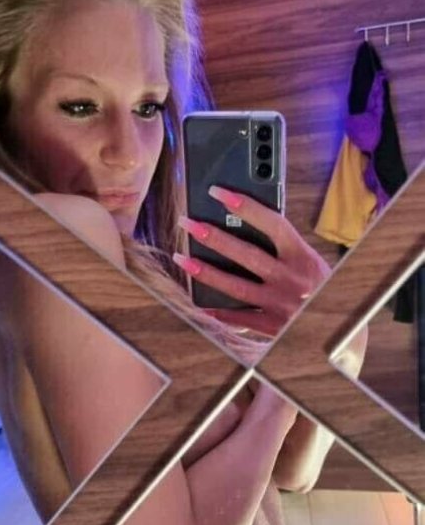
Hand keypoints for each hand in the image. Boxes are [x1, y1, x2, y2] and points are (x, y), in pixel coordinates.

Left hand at [173, 185, 330, 336]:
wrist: (342, 331)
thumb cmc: (324, 291)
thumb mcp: (312, 264)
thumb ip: (286, 250)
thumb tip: (247, 229)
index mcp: (303, 258)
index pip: (272, 224)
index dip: (245, 206)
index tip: (219, 193)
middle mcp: (290, 280)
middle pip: (245, 254)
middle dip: (213, 236)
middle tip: (188, 224)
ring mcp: (279, 305)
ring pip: (235, 286)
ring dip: (205, 272)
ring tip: (182, 258)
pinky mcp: (271, 327)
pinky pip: (239, 318)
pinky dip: (217, 311)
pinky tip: (199, 302)